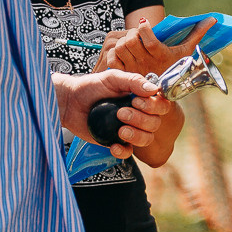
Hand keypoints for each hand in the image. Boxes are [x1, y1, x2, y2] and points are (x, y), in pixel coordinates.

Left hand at [54, 70, 175, 158]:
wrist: (70, 103)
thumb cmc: (91, 87)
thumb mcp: (112, 79)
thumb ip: (133, 81)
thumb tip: (154, 89)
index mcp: (141, 97)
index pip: (161, 105)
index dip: (154, 106)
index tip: (136, 101)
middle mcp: (139, 114)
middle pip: (155, 123)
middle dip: (141, 120)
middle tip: (120, 113)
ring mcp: (129, 129)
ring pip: (147, 139)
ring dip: (137, 136)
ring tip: (120, 130)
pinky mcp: (117, 142)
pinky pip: (128, 152)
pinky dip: (123, 151)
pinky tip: (114, 146)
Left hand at [95, 17, 215, 76]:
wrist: (163, 95)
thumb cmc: (176, 69)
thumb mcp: (187, 52)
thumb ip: (198, 33)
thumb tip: (213, 19)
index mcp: (161, 55)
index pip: (148, 39)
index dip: (144, 27)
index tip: (143, 23)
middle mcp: (146, 63)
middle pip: (131, 41)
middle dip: (132, 33)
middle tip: (136, 33)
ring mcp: (133, 69)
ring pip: (120, 48)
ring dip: (123, 41)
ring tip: (130, 41)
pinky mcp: (124, 75)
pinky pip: (112, 60)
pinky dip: (113, 54)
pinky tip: (122, 53)